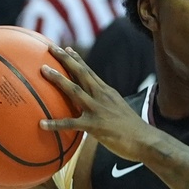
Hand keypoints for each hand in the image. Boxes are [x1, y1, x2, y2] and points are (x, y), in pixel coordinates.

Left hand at [39, 46, 150, 160]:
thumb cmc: (133, 130)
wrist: (146, 140)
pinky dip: (55, 124)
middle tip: (51, 48)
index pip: (90, 72)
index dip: (77, 60)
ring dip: (58, 79)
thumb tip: (97, 109)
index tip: (66, 49)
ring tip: (43, 70)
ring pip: (74, 90)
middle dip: (65, 60)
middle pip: (81, 73)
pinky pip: (71, 123)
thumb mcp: (120, 110)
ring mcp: (98, 110)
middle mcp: (102, 96)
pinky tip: (42, 124)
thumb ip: (107, 106)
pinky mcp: (95, 126)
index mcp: (107, 92)